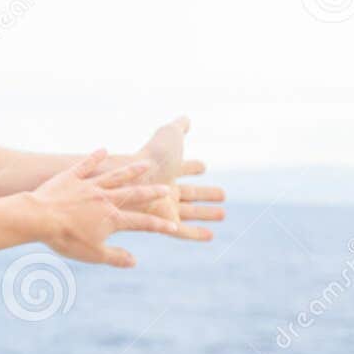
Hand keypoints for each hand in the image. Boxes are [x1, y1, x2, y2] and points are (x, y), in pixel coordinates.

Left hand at [27, 149, 186, 267]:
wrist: (38, 218)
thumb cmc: (65, 238)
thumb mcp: (93, 254)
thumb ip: (115, 257)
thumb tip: (135, 261)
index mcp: (112, 218)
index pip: (143, 222)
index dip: (160, 225)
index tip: (174, 226)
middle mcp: (105, 199)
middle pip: (134, 194)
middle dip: (152, 192)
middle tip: (167, 188)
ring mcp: (88, 186)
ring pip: (115, 176)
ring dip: (132, 170)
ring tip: (146, 164)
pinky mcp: (70, 177)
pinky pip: (85, 165)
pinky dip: (95, 157)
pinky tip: (103, 149)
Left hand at [125, 115, 225, 238]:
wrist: (130, 181)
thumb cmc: (150, 157)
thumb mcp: (169, 136)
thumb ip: (179, 127)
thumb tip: (186, 118)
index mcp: (164, 168)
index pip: (182, 168)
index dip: (192, 167)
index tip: (203, 166)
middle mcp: (162, 188)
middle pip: (188, 192)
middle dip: (204, 193)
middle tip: (222, 194)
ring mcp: (161, 206)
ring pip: (188, 212)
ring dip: (205, 213)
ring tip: (223, 214)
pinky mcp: (162, 224)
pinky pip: (182, 232)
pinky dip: (196, 234)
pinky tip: (211, 236)